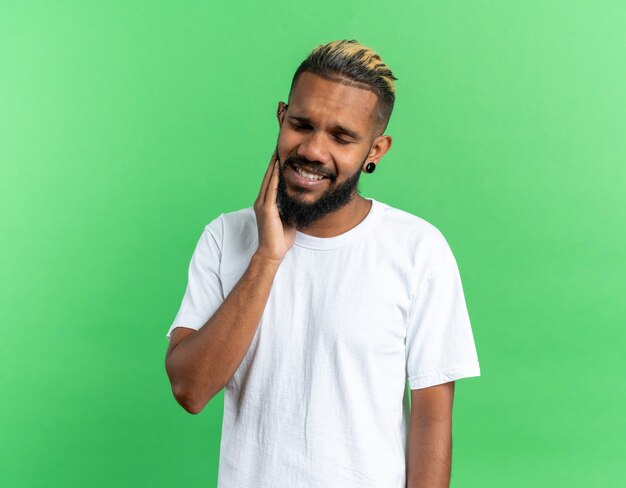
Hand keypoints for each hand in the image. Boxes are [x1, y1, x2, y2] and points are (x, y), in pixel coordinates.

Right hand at [253, 147, 295, 262]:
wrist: (272, 253)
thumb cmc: (281, 238)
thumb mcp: (288, 218)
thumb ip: (291, 207)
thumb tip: (301, 200)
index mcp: (267, 202)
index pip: (272, 179)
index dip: (276, 165)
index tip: (282, 152)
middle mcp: (262, 200)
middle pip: (269, 175)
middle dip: (274, 159)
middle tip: (279, 144)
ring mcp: (263, 204)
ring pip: (269, 179)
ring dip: (273, 164)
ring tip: (278, 150)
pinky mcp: (266, 209)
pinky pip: (271, 189)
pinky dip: (275, 177)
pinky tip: (279, 166)